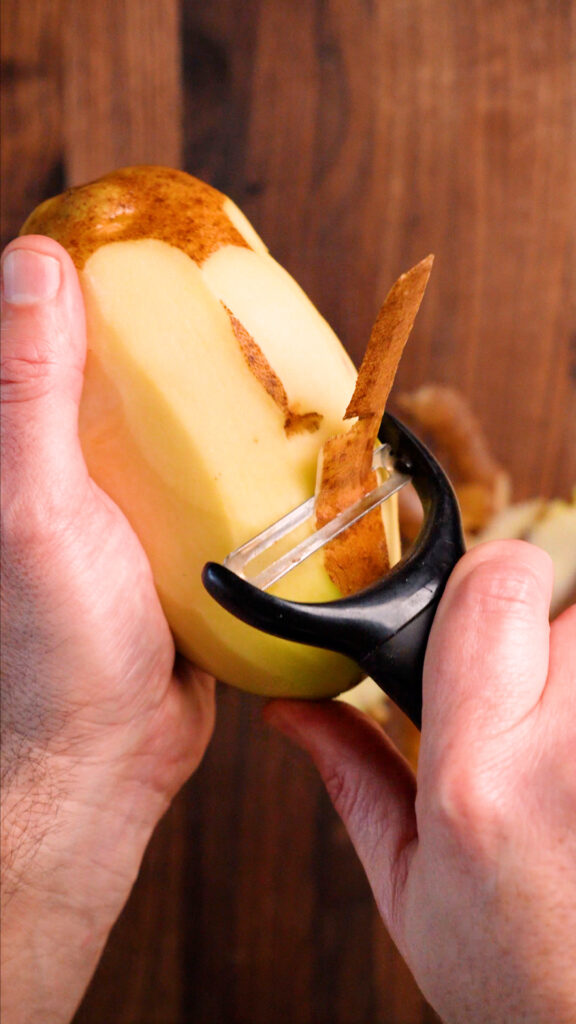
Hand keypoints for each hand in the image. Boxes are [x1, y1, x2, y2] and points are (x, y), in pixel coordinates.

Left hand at [1, 237, 214, 1023]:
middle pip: (123, 374)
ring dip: (216, 394)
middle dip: (173, 331)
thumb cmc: (51, 646)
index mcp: (25, 446)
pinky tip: (285, 440)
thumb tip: (33, 261)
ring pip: (175, 426)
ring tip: (272, 352)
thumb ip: (29, 392)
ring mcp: (127, 506)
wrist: (107, 758)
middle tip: (230, 289)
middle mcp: (70, 467)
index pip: (49, 334)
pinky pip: (213, 483)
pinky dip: (244, 459)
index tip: (145, 239)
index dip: (89, 277)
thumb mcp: (33, 507)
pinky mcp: (177, 543)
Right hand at [267, 540, 575, 1022]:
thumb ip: (353, 777)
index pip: (497, 583)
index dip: (482, 583)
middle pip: (569, 598)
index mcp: (478, 780)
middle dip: (542, 628)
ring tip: (559, 737)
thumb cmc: (517, 979)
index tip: (472, 619)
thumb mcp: (407, 888)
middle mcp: (569, 754)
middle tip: (526, 692)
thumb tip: (290, 709)